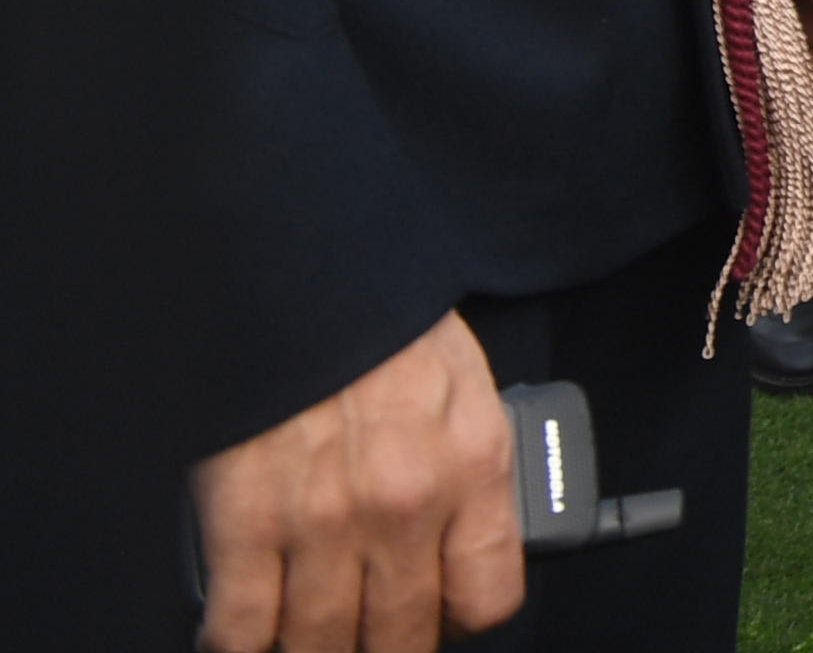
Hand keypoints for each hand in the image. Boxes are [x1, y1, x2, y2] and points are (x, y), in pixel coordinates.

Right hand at [189, 309, 517, 652]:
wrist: (305, 277)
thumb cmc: (385, 327)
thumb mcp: (466, 387)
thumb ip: (473, 466)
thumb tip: (468, 538)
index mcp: (471, 466)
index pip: (490, 594)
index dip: (464, 619)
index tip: (444, 617)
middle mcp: (404, 505)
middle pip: (400, 636)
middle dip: (388, 648)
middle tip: (374, 638)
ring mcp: (322, 521)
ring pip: (322, 643)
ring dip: (317, 651)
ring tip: (315, 641)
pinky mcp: (247, 522)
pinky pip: (243, 626)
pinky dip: (241, 645)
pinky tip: (246, 636)